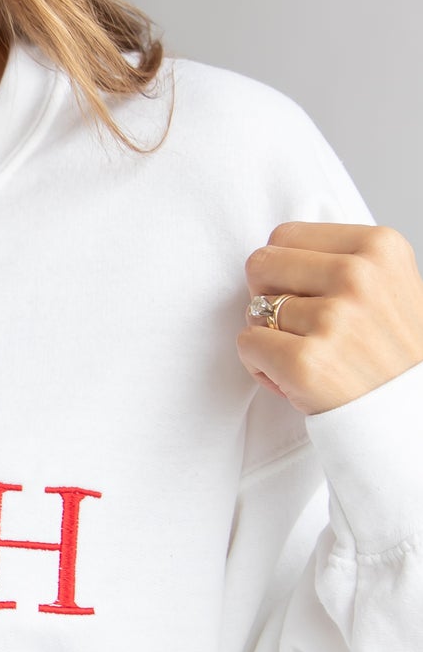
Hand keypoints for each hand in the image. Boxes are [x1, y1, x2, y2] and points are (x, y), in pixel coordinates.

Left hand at [237, 222, 422, 415]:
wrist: (414, 416)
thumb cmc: (391, 350)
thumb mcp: (386, 284)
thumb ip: (338, 257)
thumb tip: (275, 245)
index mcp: (379, 246)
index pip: (285, 234)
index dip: (287, 269)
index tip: (314, 296)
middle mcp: (359, 276)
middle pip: (260, 263)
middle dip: (268, 295)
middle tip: (302, 326)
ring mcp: (334, 320)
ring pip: (252, 308)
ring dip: (269, 336)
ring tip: (310, 355)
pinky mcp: (307, 363)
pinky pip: (246, 345)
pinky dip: (259, 365)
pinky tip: (296, 377)